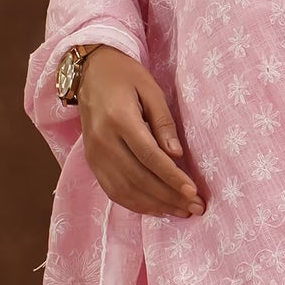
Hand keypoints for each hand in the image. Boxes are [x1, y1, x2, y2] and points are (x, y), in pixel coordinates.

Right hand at [76, 49, 204, 217]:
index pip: (149, 156)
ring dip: (155, 205)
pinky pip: (113, 191)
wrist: (89, 73)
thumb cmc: (125, 76)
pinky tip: (157, 208)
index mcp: (119, 119)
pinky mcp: (92, 162)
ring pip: (125, 190)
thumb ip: (163, 122)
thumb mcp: (151, 90)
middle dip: (169, 197)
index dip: (172, 177)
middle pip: (138, 178)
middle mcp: (103, 141)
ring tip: (181, 211)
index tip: (193, 191)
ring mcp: (94, 154)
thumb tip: (177, 155)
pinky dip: (136, 204)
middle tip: (195, 207)